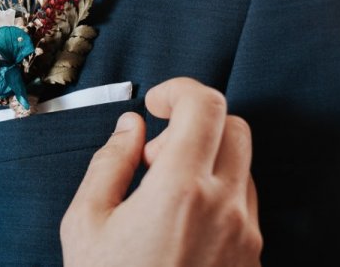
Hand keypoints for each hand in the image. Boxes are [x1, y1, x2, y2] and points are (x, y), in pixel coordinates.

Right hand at [61, 77, 261, 266]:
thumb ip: (110, 163)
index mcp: (180, 188)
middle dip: (193, 124)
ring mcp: (246, 233)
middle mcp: (225, 205)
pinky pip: (246, 201)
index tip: (157, 103)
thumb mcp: (87, 223)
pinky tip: (182, 221)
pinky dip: (218, 191)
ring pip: (242, 163)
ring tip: (164, 194)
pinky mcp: (252, 257)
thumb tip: (130, 127)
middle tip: (155, 155)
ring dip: (206, 159)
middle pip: (233, 126)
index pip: (205, 105)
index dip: (178, 90)